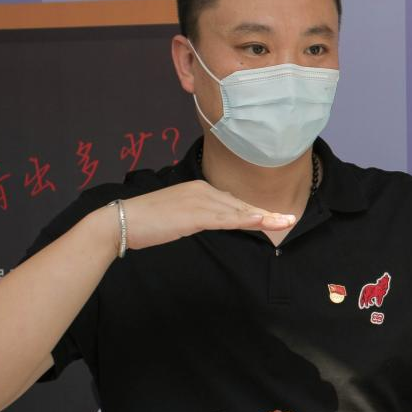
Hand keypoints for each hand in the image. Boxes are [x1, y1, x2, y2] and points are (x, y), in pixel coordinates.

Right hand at [103, 180, 294, 252]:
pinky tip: (261, 221)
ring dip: (264, 217)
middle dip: (267, 213)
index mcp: (199, 189)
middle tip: (290, 219)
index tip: (275, 217)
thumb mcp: (179, 216)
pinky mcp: (194, 214)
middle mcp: (202, 190)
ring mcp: (199, 200)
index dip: (255, 211)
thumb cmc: (147, 222)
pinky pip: (225, 218)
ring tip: (285, 222)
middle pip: (240, 204)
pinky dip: (245, 220)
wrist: (121, 221)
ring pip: (237, 210)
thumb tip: (214, 221)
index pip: (234, 202)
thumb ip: (198, 216)